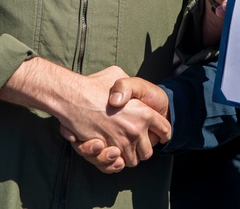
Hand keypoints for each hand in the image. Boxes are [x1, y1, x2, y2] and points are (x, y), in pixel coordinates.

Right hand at [0, 59, 170, 167]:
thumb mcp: (118, 75)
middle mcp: (136, 130)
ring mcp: (122, 143)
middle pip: (148, 151)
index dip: (163, 132)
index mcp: (145, 113)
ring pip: (132, 160)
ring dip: (127, 156)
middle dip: (142, 148)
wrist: (73, 96)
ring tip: (121, 146)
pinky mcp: (106, 151)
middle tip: (134, 141)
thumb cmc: (95, 84)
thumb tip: (130, 96)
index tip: (160, 134)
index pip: (165, 129)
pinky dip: (113, 163)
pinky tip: (112, 154)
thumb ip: (128, 86)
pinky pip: (115, 165)